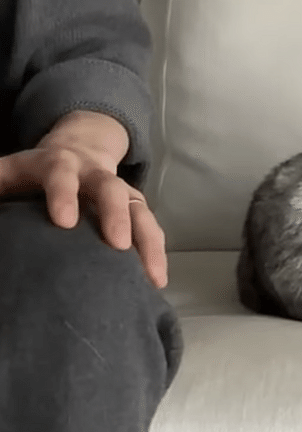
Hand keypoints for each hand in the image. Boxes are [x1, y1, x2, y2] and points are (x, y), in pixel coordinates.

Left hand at [0, 110, 167, 287]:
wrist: (80, 151)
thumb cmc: (37, 172)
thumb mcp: (10, 171)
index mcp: (60, 164)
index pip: (61, 174)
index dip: (64, 194)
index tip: (64, 222)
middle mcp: (97, 175)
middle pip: (111, 189)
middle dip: (116, 215)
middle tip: (118, 244)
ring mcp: (122, 191)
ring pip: (140, 211)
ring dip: (148, 242)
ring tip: (152, 275)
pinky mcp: (137, 209)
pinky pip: (152, 228)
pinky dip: (157, 252)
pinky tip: (157, 280)